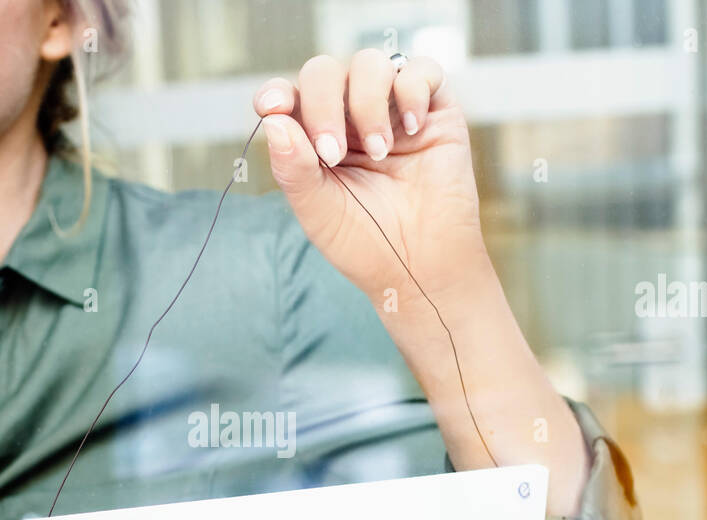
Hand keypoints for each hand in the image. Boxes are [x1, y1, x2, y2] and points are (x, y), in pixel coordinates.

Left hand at [252, 50, 487, 313]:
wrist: (422, 267)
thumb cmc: (366, 244)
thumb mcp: (317, 210)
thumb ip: (293, 166)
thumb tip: (274, 119)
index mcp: (314, 139)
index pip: (289, 98)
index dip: (277, 93)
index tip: (272, 106)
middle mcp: (349, 118)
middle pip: (325, 73)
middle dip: (323, 105)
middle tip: (333, 152)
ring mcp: (391, 111)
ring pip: (369, 64)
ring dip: (367, 103)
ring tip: (379, 153)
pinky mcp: (434, 110)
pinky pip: (420, 70)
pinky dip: (411, 90)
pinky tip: (412, 130)